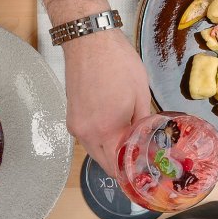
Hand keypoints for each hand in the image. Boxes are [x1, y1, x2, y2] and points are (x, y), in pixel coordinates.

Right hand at [63, 28, 154, 173]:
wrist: (88, 42)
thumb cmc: (118, 63)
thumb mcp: (140, 93)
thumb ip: (142, 122)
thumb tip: (146, 139)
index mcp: (105, 131)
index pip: (116, 166)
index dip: (130, 174)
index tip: (141, 176)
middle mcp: (86, 133)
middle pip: (102, 161)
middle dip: (119, 166)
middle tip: (137, 165)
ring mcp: (75, 125)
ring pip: (93, 149)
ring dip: (108, 151)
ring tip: (128, 148)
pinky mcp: (71, 115)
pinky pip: (86, 136)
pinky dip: (99, 138)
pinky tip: (113, 131)